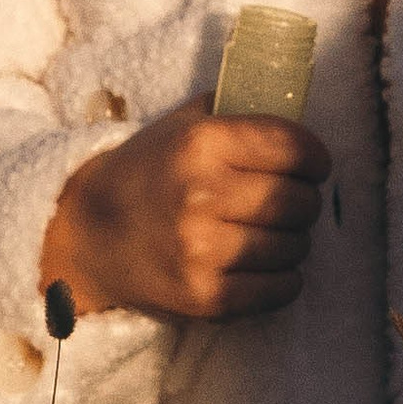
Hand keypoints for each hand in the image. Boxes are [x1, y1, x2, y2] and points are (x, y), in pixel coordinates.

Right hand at [39, 98, 330, 322]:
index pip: (294, 148)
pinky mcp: (205, 296)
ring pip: (296, 247)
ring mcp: (202, 250)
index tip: (313, 166)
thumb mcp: (181, 125)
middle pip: (301, 201)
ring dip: (293, 241)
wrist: (86, 235)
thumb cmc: (146, 174)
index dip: (315, 158)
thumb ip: (237, 110)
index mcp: (201, 144)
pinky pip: (281, 289)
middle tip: (288, 202)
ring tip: (268, 233)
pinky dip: (285, 279)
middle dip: (305, 201)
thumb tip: (297, 106)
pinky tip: (265, 266)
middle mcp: (201, 195)